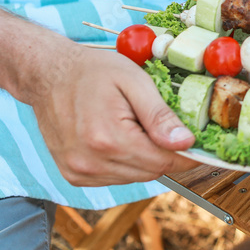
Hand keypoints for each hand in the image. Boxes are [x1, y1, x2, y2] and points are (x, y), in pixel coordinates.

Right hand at [29, 44, 197, 186]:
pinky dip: (126, 162)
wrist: (49, 75)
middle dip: (167, 153)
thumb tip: (186, 143)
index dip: (188, 156)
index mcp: (108, 139)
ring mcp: (78, 172)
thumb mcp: (134, 81)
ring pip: (134, 177)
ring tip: (138, 127)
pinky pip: (114, 178)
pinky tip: (121, 138)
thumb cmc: (93, 71)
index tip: (201, 146)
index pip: (164, 162)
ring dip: (146, 158)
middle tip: (172, 129)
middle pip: (151, 172)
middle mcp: (91, 162)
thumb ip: (160, 115)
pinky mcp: (73, 175)